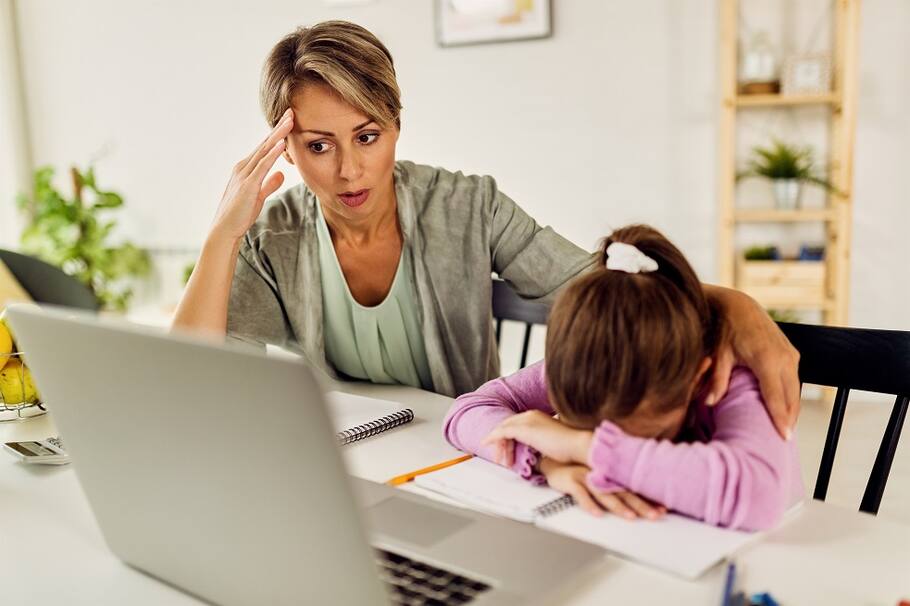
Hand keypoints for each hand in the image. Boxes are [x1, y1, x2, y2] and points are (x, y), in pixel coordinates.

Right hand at [210, 108, 294, 242]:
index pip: (265, 147)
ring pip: (264, 150)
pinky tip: (281, 144)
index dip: (277, 133)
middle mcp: (243, 167)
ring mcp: (244, 175)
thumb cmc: (240, 214)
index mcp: (246, 169)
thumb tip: (281, 174)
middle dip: (278, 128)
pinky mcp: (248, 185)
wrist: (225, 230)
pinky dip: (272, 154)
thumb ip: (269, 183)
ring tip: (289, 121)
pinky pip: (262, 166)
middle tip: (291, 112)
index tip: (288, 120)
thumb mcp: (259, 195)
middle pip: (264, 143)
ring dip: (278, 135)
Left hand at [482, 410, 591, 466]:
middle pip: (508, 426)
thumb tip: (538, 453)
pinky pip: (502, 432)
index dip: (510, 438)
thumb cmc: (571, 448)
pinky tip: (487, 444)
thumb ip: (543, 443)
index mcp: (538, 416)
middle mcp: (531, 415)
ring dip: (499, 445)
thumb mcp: (553, 443)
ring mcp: (527, 421)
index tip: (508, 451)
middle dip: (502, 442)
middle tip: (500, 458)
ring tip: (499, 460)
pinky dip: (493, 438)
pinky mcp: (523, 429)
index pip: (517, 424)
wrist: (577, 445)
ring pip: (504, 429)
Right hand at [539, 457, 665, 519]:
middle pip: (623, 492)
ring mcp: (587, 477)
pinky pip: (581, 495)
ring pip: (605, 494)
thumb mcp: (598, 473)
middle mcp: (601, 475)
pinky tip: (597, 514)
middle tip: (656, 516)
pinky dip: (589, 505)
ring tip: (631, 517)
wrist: (553, 459)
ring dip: (619, 506)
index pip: (632, 488)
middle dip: (641, 505)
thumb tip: (634, 493)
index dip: (648, 498)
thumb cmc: (577, 469)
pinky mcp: (572, 481)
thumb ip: (614, 481)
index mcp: (609, 474)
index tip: (664, 508)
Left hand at [703, 285, 800, 439]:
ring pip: (795, 390)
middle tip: (784, 442)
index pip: (776, 396)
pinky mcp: (792, 353)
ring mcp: (790, 354)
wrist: (740, 306)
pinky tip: (785, 410)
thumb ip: (717, 380)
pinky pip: (794, 380)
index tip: (783, 437)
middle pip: (790, 397)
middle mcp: (784, 357)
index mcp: (766, 359)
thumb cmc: (726, 329)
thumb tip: (709, 402)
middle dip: (789, 419)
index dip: (780, 418)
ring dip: (792, 409)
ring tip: (785, 430)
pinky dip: (791, 396)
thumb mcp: (720, 354)